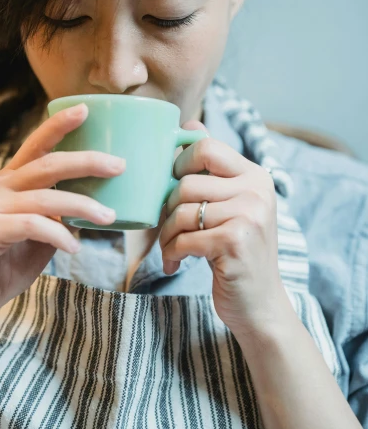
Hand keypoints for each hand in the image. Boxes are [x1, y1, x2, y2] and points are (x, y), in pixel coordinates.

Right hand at [0, 103, 124, 336]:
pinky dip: (59, 235)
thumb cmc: (6, 266)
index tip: (85, 109)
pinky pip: (32, 225)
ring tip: (108, 218)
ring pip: (45, 197)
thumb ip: (57, 215)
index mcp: (8, 182)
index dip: (59, 125)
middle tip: (119, 165)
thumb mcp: (39, 235)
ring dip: (82, 206)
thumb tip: (96, 205)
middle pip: (48, 165)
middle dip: (87, 162)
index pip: (36, 145)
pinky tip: (73, 248)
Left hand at [160, 119, 288, 339]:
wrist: (260, 306)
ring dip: (167, 235)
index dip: (180, 163)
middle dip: (167, 208)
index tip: (175, 187)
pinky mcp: (234, 242)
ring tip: (172, 248)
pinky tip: (175, 264)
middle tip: (169, 227)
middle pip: (186, 182)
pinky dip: (171, 253)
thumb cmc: (238, 253)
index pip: (206, 147)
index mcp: (256, 176)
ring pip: (181, 211)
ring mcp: (248, 216)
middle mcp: (256, 191)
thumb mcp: (234, 205)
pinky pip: (184, 238)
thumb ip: (215, 170)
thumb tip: (191, 123)